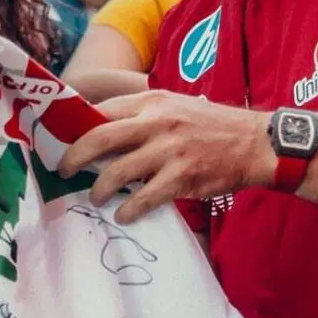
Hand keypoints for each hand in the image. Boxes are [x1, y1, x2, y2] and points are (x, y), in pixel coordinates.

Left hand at [57, 91, 273, 223]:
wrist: (256, 143)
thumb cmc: (211, 126)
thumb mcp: (175, 106)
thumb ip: (141, 116)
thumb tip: (99, 132)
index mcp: (152, 102)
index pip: (102, 111)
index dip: (76, 127)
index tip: (61, 140)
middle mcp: (157, 122)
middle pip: (100, 138)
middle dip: (75, 157)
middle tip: (64, 170)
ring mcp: (170, 150)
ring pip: (118, 172)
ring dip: (99, 189)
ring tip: (95, 197)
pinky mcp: (183, 176)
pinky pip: (145, 197)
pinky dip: (129, 209)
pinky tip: (124, 215)